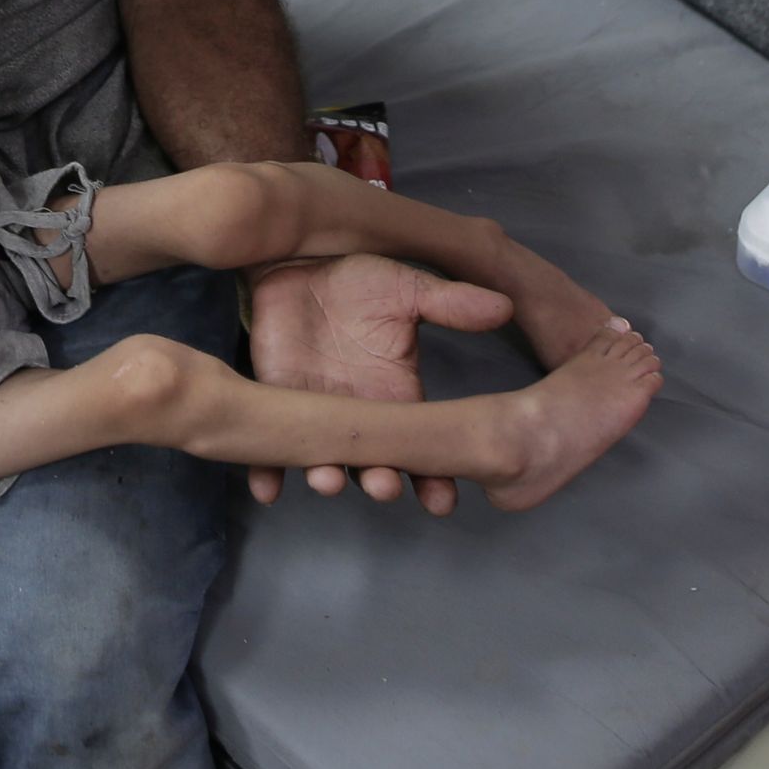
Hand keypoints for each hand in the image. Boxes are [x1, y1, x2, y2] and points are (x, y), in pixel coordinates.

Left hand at [245, 251, 516, 514]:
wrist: (296, 268)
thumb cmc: (356, 282)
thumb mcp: (406, 288)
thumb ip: (449, 303)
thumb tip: (503, 305)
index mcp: (397, 397)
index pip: (422, 447)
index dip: (434, 478)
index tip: (443, 500)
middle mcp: (360, 417)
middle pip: (375, 464)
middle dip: (380, 480)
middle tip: (385, 485)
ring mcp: (316, 417)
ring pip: (324, 461)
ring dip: (327, 477)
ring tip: (328, 480)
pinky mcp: (274, 407)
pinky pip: (268, 448)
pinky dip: (264, 471)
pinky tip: (267, 487)